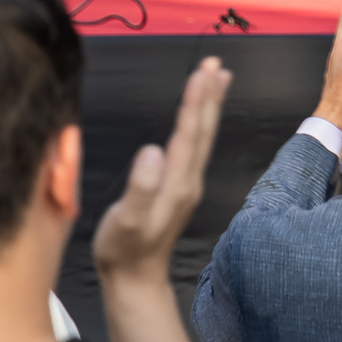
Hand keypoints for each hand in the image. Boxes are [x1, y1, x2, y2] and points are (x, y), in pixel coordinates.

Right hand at [94, 57, 228, 279]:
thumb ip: (141, 188)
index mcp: (176, 182)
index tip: (203, 72)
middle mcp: (188, 179)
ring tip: (217, 78)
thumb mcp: (128, 221)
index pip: (189, 133)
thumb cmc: (125, 250)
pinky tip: (197, 118)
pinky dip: (200, 123)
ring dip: (209, 105)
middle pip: (203, 130)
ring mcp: (187, 183)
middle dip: (208, 95)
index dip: (196, 102)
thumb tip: (153, 152)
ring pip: (203, 136)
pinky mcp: (180, 187)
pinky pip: (196, 146)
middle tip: (214, 63)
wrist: (135, 279)